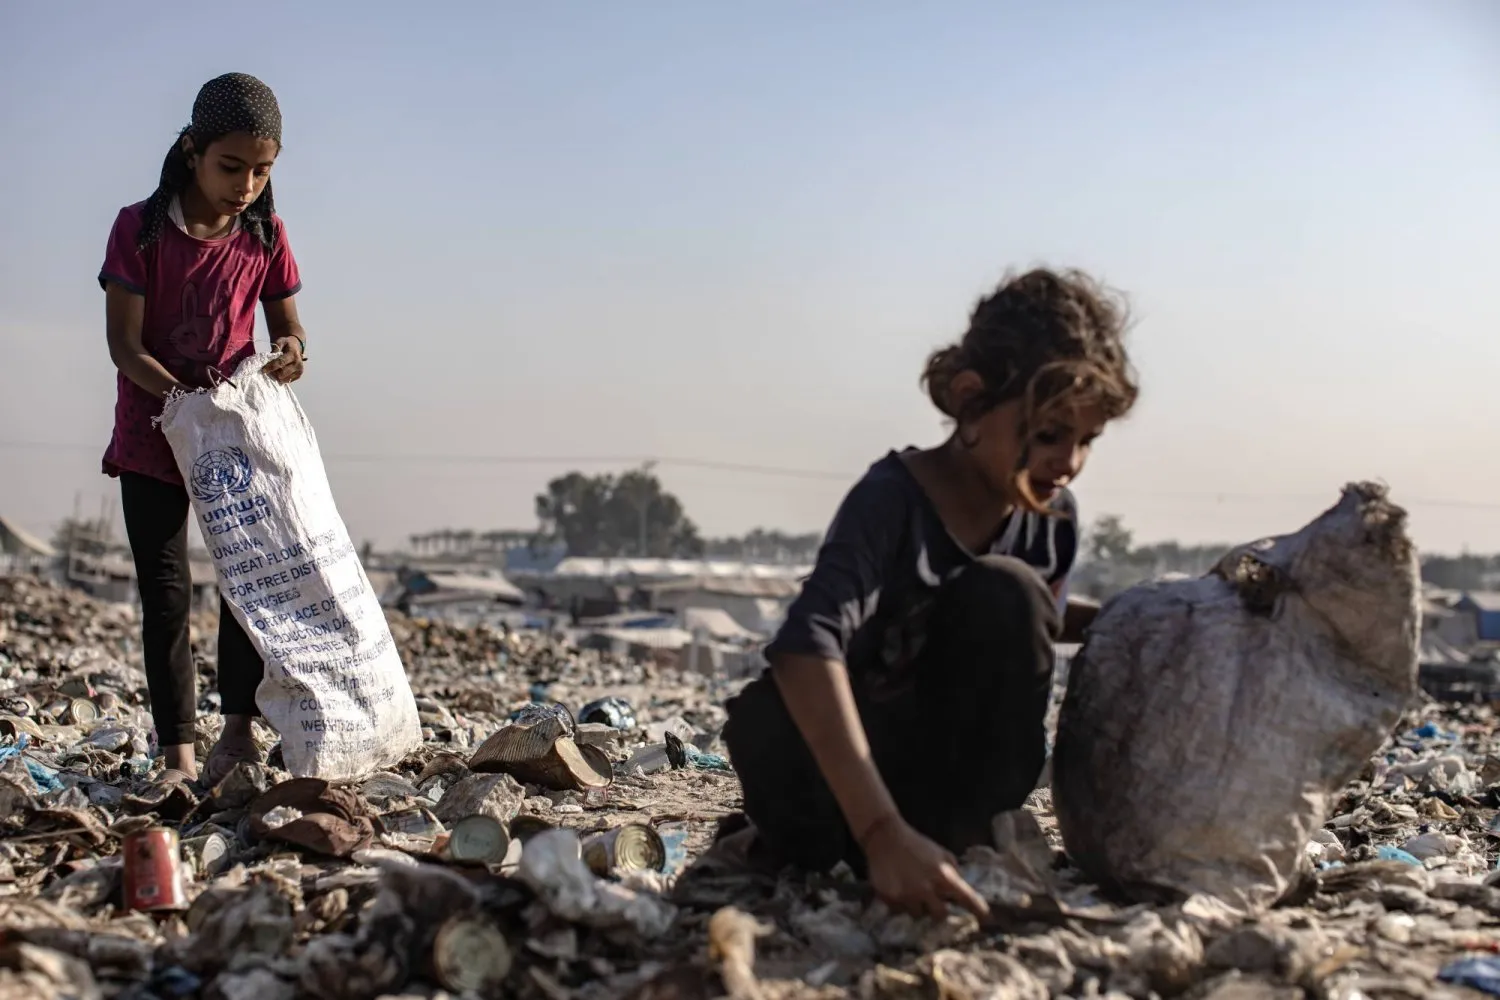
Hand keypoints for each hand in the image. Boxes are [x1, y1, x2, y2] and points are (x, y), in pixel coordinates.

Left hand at [263, 337, 305, 383]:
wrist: (296, 347)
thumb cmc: (286, 344)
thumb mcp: (280, 342)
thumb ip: (276, 348)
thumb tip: (270, 357)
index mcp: (293, 355)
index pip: (281, 363)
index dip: (271, 367)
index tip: (263, 370)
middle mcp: (298, 364)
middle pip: (282, 373)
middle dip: (273, 373)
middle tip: (268, 371)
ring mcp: (299, 371)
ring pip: (284, 379)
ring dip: (277, 376)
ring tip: (274, 371)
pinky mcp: (298, 375)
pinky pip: (287, 381)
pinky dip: (281, 378)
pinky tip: (279, 373)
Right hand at [860, 815, 989, 919]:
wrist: (884, 837)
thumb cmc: (917, 844)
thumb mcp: (941, 853)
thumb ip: (953, 871)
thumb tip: (963, 888)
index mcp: (943, 875)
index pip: (966, 897)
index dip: (978, 910)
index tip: (987, 919)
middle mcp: (926, 888)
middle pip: (940, 916)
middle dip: (938, 910)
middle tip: (933, 902)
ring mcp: (907, 895)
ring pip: (917, 914)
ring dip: (917, 906)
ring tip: (911, 891)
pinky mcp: (890, 898)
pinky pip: (899, 910)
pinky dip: (901, 903)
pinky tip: (898, 888)